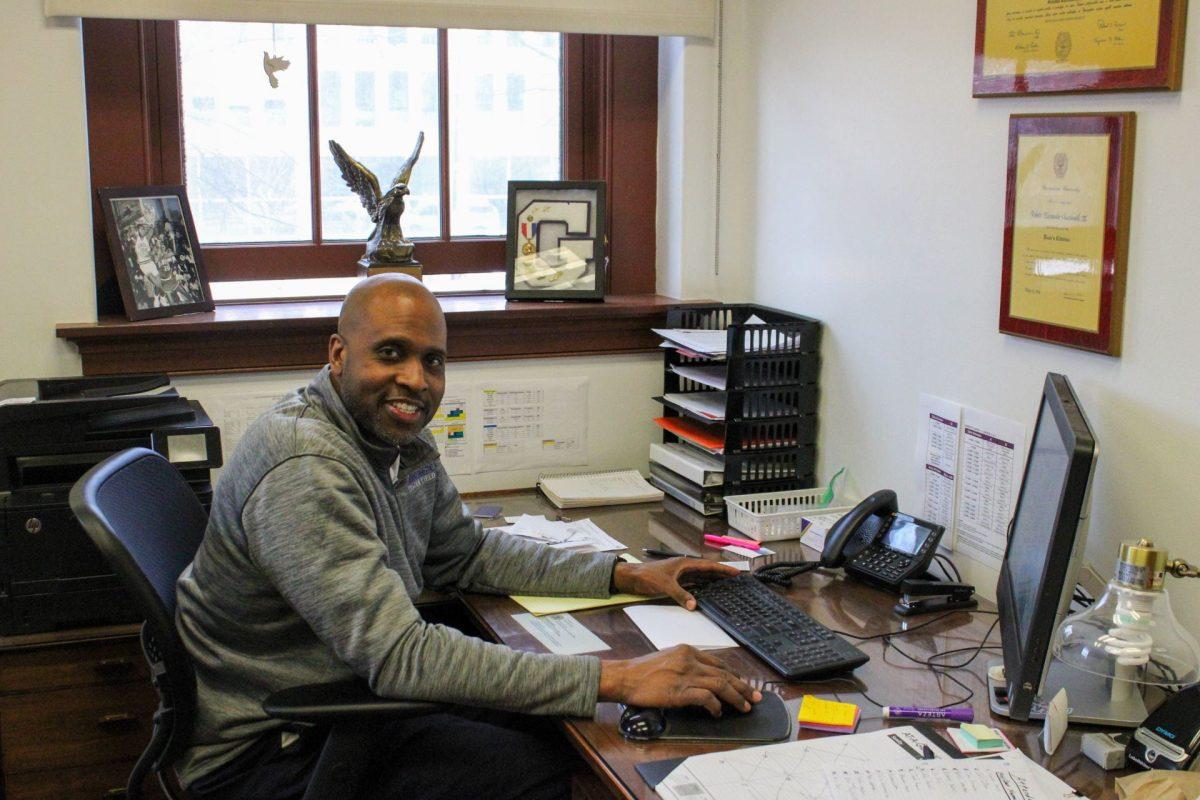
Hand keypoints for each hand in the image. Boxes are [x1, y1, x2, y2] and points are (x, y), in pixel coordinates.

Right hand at [598, 645, 760, 714]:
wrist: (624, 677)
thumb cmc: (642, 670)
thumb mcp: (668, 658)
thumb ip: (686, 663)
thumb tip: (702, 676)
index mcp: (687, 650)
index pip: (718, 661)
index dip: (734, 674)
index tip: (743, 682)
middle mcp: (689, 660)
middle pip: (724, 673)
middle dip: (743, 686)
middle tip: (755, 696)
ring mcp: (686, 675)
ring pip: (720, 685)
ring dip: (736, 697)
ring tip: (744, 707)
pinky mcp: (680, 691)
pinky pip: (706, 698)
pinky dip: (716, 706)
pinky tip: (718, 713)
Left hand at [613, 558, 739, 609]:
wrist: (632, 577)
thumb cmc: (647, 576)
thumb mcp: (665, 585)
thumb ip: (680, 595)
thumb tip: (694, 606)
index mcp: (684, 563)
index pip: (708, 566)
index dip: (722, 569)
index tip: (735, 572)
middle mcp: (684, 568)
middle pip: (706, 571)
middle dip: (720, 574)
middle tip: (735, 579)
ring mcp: (680, 575)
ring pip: (700, 577)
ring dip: (712, 581)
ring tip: (725, 585)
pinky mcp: (675, 582)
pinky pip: (692, 584)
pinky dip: (701, 588)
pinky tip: (706, 592)